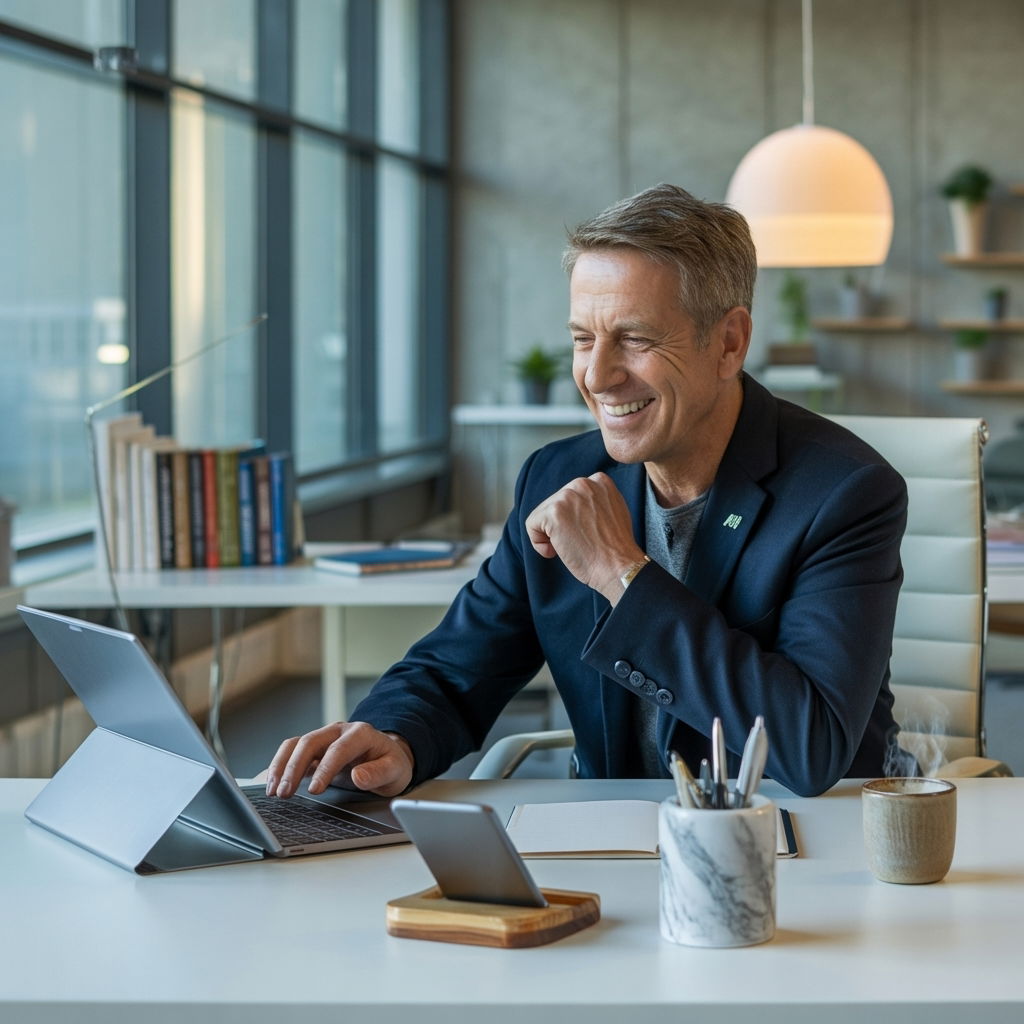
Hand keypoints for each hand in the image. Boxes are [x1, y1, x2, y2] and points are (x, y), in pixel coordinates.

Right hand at [265, 721, 413, 798]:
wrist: (387, 756)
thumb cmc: (390, 764)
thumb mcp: (395, 771)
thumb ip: (378, 773)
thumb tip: (358, 776)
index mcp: (360, 734)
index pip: (337, 749)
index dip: (324, 769)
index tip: (314, 790)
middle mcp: (338, 731)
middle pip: (309, 743)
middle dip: (294, 768)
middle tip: (284, 794)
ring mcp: (324, 738)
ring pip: (295, 745)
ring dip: (281, 766)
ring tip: (272, 791)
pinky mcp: (314, 749)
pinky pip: (291, 752)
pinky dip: (278, 766)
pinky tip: (268, 783)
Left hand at [525, 472, 645, 603]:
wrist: (619, 567)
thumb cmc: (616, 548)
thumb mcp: (613, 511)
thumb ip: (595, 501)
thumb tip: (574, 506)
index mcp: (599, 481)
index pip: (570, 496)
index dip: (573, 518)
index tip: (586, 533)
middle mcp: (583, 483)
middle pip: (554, 503)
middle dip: (561, 526)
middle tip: (579, 543)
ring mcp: (567, 497)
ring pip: (542, 514)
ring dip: (550, 535)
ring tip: (570, 548)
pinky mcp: (554, 513)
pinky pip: (532, 525)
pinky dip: (539, 542)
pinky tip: (555, 552)